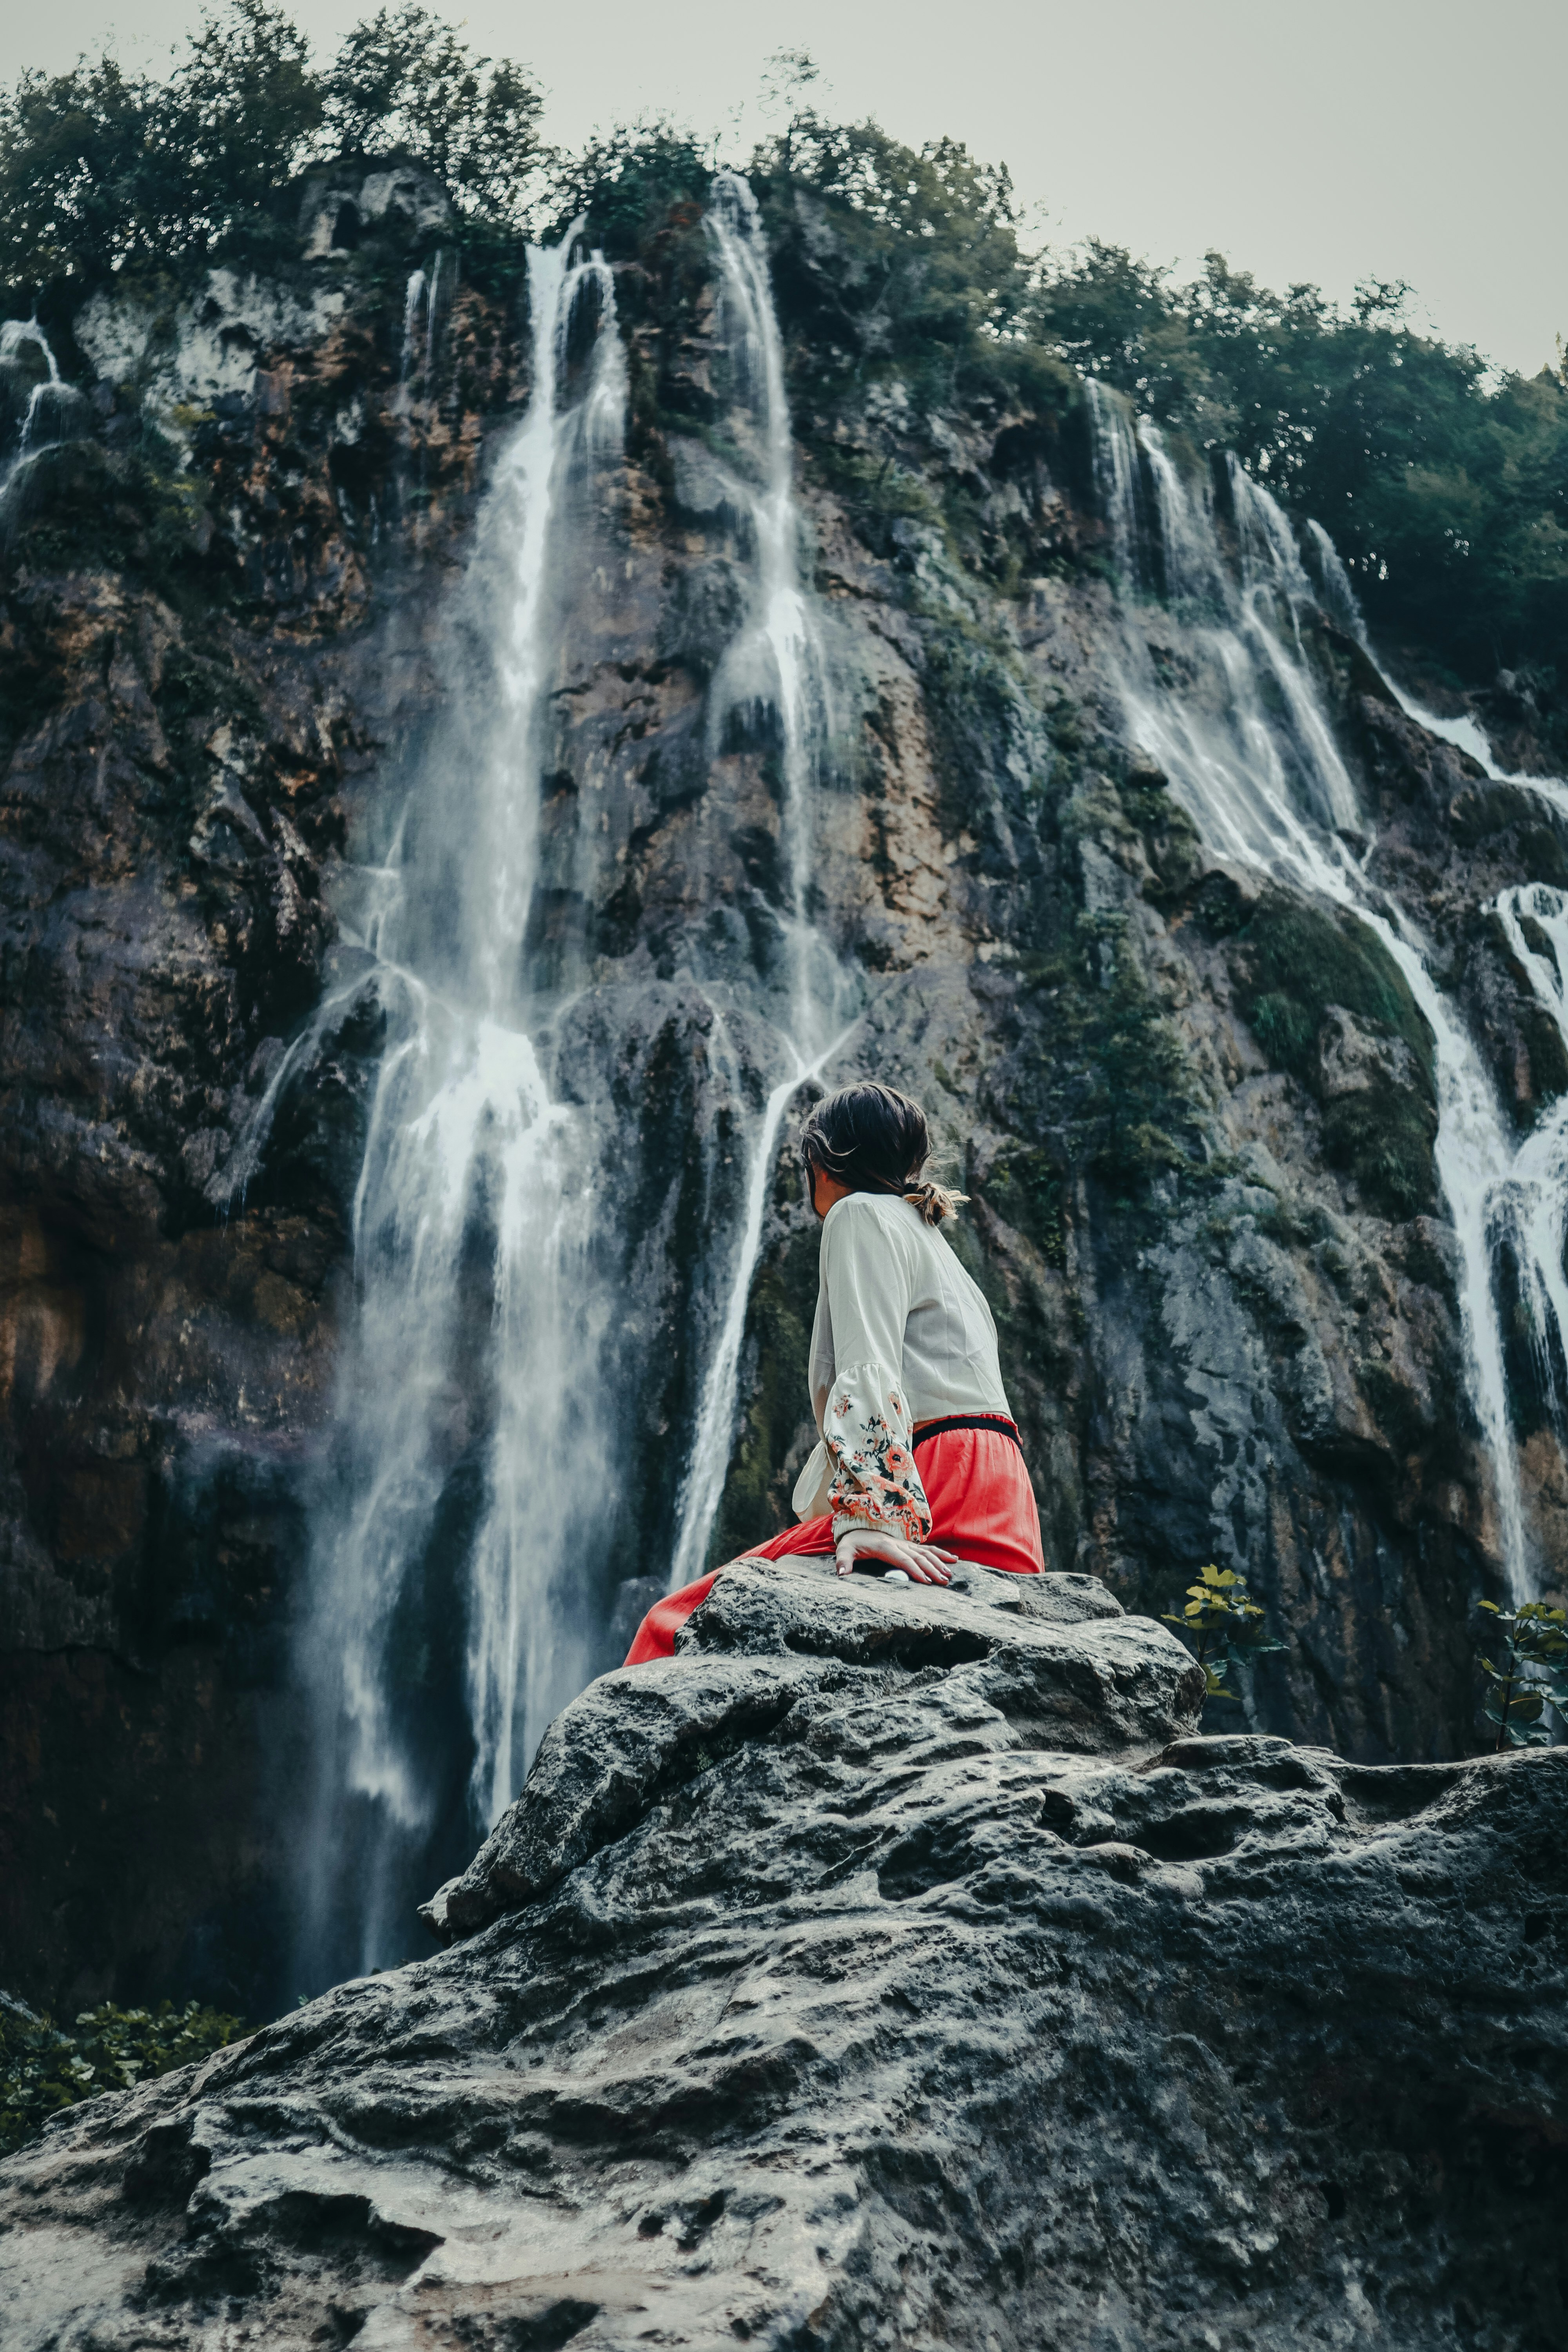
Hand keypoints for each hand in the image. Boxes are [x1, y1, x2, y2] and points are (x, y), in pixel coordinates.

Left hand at [833, 1529, 957, 1584]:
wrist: (856, 1528)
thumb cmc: (851, 1542)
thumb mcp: (843, 1550)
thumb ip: (842, 1561)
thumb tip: (841, 1574)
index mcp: (883, 1546)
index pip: (902, 1559)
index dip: (914, 1570)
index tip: (926, 1581)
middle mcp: (897, 1543)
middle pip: (917, 1556)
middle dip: (931, 1569)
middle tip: (943, 1582)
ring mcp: (904, 1543)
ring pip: (925, 1552)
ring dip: (939, 1562)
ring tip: (950, 1574)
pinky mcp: (908, 1545)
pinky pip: (927, 1549)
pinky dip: (941, 1554)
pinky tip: (953, 1560)